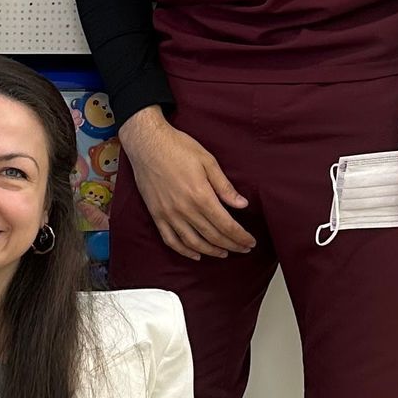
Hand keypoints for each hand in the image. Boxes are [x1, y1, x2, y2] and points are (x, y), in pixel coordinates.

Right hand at [118, 108, 253, 260]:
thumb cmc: (178, 147)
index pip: (226, 225)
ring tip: (224, 253)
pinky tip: (196, 254)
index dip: (240, 236)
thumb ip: (224, 186)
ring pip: (193, 243)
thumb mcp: (207, 161)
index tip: (250, 242)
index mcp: (201, 196)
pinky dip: (184, 251)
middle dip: (232, 245)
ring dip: (211, 251)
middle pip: (213, 236)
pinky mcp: (156, 215)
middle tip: (244, 249)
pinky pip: (171, 240)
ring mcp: (169, 214)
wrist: (147, 143)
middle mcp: (185, 209)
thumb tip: (242, 204)